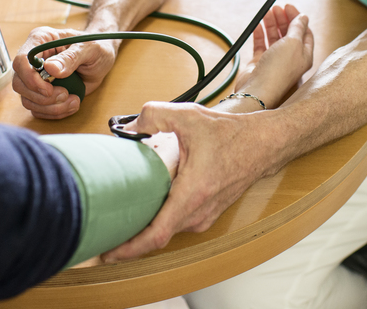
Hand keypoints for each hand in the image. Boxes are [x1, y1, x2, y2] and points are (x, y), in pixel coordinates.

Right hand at [11, 26, 116, 119]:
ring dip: (51, 107)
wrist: (102, 57)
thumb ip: (70, 57)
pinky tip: (72, 103)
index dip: (31, 79)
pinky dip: (54, 112)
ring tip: (74, 100)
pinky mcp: (42, 91)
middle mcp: (34, 58)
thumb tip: (50, 68)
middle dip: (42, 97)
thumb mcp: (88, 48)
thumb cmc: (96, 46)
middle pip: (20, 84)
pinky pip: (38, 108)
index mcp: (41, 40)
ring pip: (28, 100)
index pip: (21, 61)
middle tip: (66, 94)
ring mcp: (36, 76)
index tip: (49, 89)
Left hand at [102, 102, 276, 261]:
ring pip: (167, 229)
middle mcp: (199, 211)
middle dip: (129, 237)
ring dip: (145, 226)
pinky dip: (160, 219)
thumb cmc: (232, 134)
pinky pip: (177, 222)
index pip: (156, 234)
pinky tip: (146, 206)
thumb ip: (154, 115)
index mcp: (193, 193)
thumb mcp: (189, 116)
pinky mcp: (207, 213)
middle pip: (156, 235)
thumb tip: (129, 127)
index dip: (129, 248)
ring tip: (120, 218)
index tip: (108, 252)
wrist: (264, 144)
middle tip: (103, 231)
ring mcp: (204, 216)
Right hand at [231, 4, 313, 108]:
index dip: (298, 19)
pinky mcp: (260, 63)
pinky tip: (257, 25)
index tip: (289, 7)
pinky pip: (260, 45)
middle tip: (277, 8)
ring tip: (266, 12)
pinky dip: (259, 34)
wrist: (258, 90)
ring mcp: (274, 61)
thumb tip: (303, 17)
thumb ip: (297, 28)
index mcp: (304, 55)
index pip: (304, 33)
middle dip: (283, 19)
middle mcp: (290, 58)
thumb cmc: (279, 69)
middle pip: (289, 34)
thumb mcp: (293, 43)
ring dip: (271, 24)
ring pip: (274, 38)